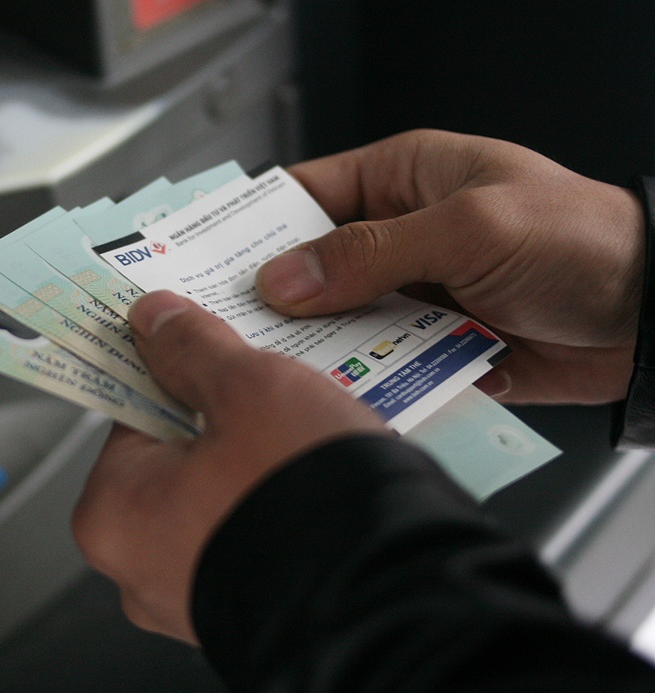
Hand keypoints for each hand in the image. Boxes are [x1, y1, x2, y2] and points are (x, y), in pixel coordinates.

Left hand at [71, 290, 385, 643]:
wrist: (389, 603)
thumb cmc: (301, 502)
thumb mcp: (248, 390)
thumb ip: (193, 349)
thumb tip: (158, 322)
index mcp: (110, 515)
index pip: (131, 414)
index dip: (174, 373)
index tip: (203, 353)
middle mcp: (138, 572)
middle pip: (175, 462)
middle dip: (223, 424)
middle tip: (269, 397)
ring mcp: (192, 603)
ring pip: (218, 502)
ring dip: (255, 467)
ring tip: (304, 441)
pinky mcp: (246, 620)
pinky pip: (251, 541)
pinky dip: (275, 513)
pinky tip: (315, 489)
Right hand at [256, 129, 644, 403]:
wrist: (654, 318)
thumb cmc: (582, 240)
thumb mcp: (469, 228)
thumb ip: (371, 253)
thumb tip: (284, 278)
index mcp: (403, 180)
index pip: (304, 193)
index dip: (250, 222)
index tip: (200, 255)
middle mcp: (400, 237)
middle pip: (310, 266)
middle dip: (270, 296)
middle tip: (219, 323)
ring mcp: (413, 296)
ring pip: (337, 322)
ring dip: (312, 345)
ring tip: (267, 367)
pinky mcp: (430, 347)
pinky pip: (377, 363)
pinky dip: (356, 380)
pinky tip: (331, 395)